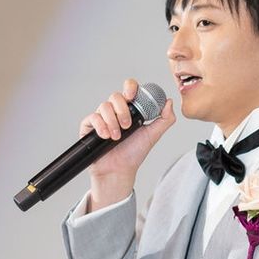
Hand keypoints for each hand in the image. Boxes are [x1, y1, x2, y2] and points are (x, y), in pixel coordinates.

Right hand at [82, 78, 176, 208]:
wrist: (119, 170)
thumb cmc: (134, 153)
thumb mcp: (153, 135)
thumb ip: (165, 119)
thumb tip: (169, 102)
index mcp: (131, 109)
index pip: (130, 89)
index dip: (130, 87)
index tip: (132, 96)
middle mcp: (116, 111)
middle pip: (115, 96)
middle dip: (122, 110)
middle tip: (127, 125)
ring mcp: (102, 118)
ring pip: (104, 106)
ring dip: (112, 121)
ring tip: (117, 137)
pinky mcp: (90, 127)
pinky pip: (92, 117)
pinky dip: (100, 126)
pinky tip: (106, 136)